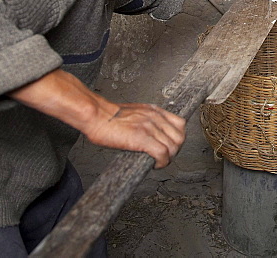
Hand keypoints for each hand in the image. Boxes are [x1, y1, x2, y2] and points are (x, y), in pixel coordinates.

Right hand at [9, 70, 185, 168]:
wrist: (96, 116)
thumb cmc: (109, 117)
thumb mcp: (135, 113)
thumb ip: (147, 120)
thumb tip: (152, 133)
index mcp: (154, 111)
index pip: (180, 123)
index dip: (177, 138)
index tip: (171, 146)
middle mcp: (155, 117)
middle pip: (179, 137)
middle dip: (175, 150)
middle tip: (166, 157)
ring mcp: (150, 127)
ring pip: (173, 146)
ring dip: (169, 158)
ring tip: (159, 162)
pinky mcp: (142, 138)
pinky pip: (162, 153)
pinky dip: (162, 162)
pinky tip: (155, 165)